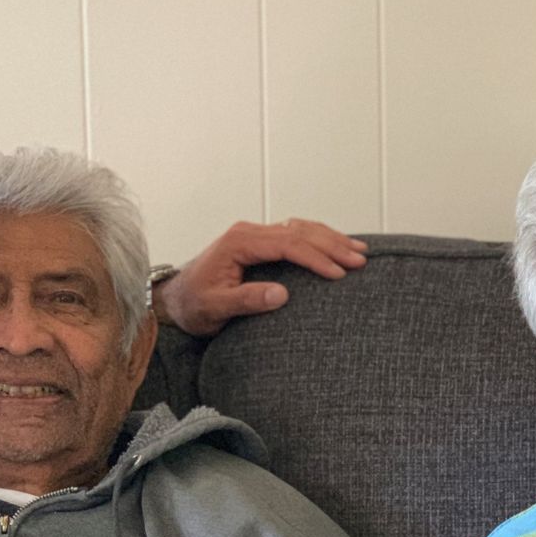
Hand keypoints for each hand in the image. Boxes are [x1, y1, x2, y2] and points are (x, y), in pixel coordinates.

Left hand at [157, 219, 366, 335]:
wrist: (175, 299)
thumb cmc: (193, 305)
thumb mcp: (215, 308)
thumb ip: (246, 300)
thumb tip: (281, 294)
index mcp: (239, 243)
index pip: (287, 244)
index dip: (315, 258)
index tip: (338, 273)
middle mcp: (248, 232)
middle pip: (299, 231)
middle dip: (332, 245)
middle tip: (360, 260)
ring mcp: (254, 235)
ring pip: (300, 228)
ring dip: (331, 238)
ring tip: (359, 251)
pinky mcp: (260, 242)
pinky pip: (295, 234)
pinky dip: (319, 239)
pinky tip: (337, 246)